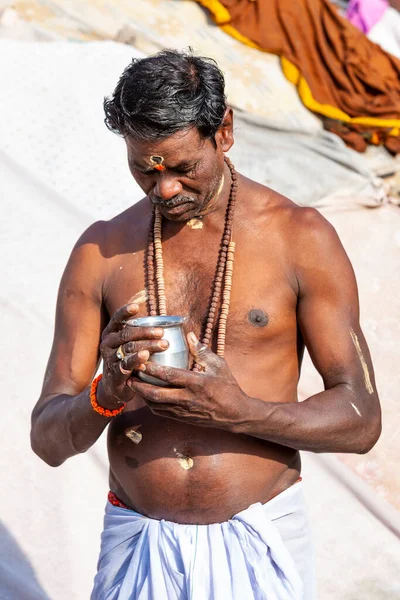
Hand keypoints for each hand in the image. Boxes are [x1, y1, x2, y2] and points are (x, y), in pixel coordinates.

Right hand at [98, 303, 167, 406]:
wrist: (115, 386)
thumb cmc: (127, 358)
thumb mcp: (128, 344)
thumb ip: (139, 332)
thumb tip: (165, 319)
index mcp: (111, 333)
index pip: (117, 319)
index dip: (125, 312)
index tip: (136, 307)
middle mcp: (108, 343)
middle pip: (127, 334)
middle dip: (145, 332)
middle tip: (161, 332)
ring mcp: (110, 358)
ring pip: (129, 348)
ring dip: (147, 345)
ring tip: (163, 344)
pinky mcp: (115, 373)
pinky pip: (126, 364)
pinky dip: (136, 360)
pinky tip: (146, 357)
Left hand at [128, 332, 246, 429]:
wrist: (235, 415)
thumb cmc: (228, 387)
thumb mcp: (219, 366)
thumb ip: (202, 351)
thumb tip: (189, 335)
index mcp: (196, 383)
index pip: (169, 375)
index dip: (152, 369)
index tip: (140, 360)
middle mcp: (187, 399)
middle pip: (156, 394)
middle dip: (140, 385)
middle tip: (129, 375)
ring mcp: (184, 411)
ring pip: (156, 405)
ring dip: (142, 395)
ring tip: (133, 384)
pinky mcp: (183, 418)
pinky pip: (161, 412)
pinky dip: (151, 404)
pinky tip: (146, 396)